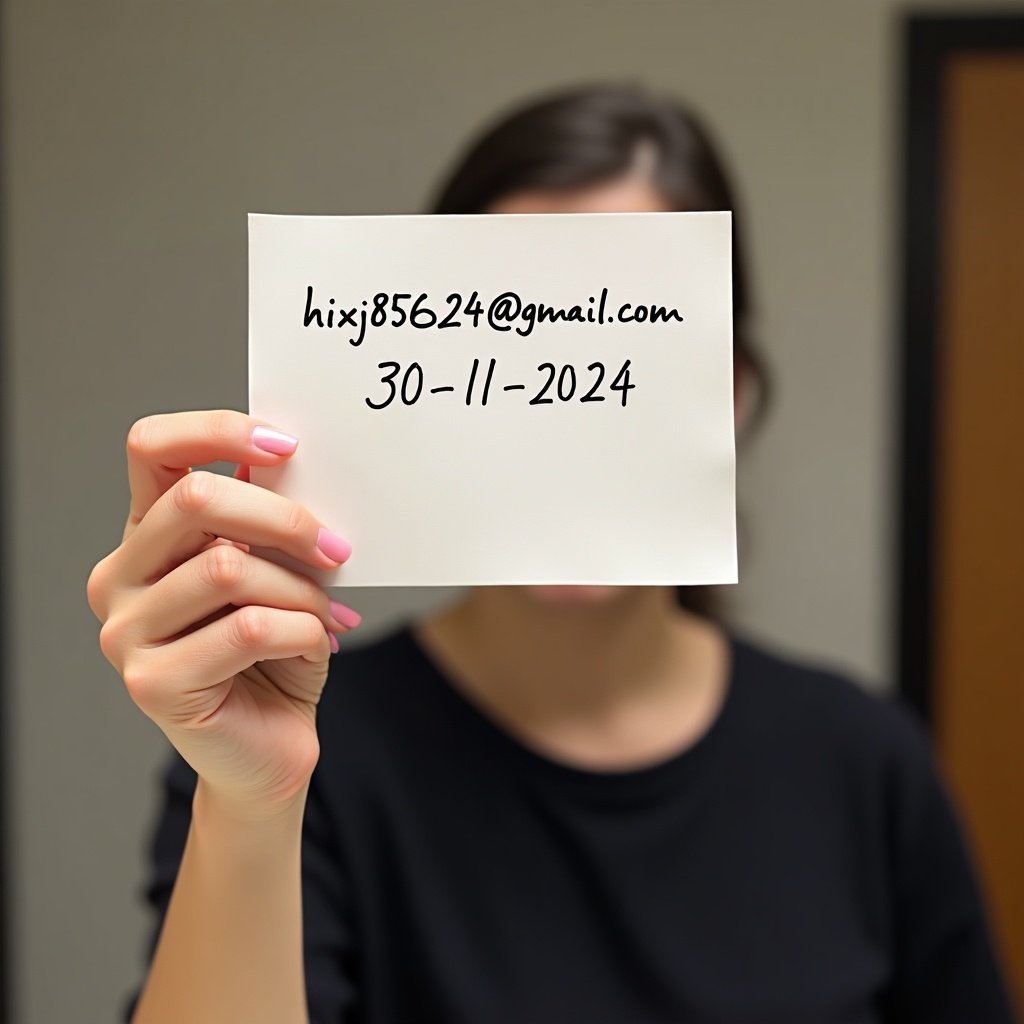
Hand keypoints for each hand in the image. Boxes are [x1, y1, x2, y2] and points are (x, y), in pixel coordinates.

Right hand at [87, 410, 359, 816]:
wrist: (270, 747)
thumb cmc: (276, 652)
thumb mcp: (277, 571)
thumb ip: (267, 521)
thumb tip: (289, 458)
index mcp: (147, 537)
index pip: (152, 448)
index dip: (218, 430)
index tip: (286, 446)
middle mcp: (119, 577)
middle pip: (193, 499)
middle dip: (282, 516)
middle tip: (336, 546)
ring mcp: (124, 631)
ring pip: (227, 568)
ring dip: (300, 588)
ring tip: (327, 612)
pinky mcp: (151, 681)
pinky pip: (248, 629)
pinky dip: (302, 631)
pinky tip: (316, 646)